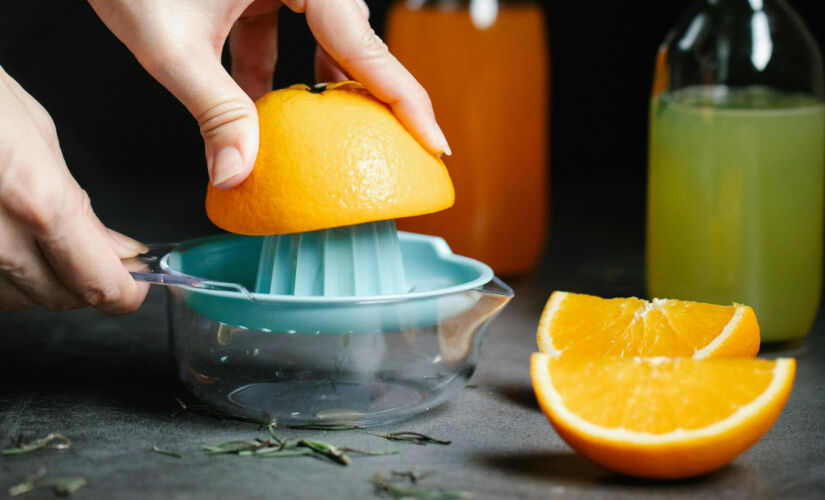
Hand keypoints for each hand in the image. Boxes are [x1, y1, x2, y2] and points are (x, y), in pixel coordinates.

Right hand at [0, 67, 148, 313]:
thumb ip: (78, 203)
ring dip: (38, 281)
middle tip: (96, 257)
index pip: (100, 283)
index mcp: (37, 202)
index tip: (137, 283)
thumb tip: (118, 249)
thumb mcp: (36, 134)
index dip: (127, 292)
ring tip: (41, 240)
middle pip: (59, 299)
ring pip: (14, 299)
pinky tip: (2, 236)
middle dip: (85, 283)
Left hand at [87, 0, 450, 188]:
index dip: (405, 98)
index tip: (435, 142)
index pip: (365, 42)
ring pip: (325, 35)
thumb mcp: (170, 43)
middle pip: (354, 39)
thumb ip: (212, 110)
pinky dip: (280, 68)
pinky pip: (289, 29)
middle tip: (390, 147)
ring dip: (323, 86)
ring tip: (328, 135)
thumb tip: (237, 174)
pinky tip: (263, 106)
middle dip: (370, 96)